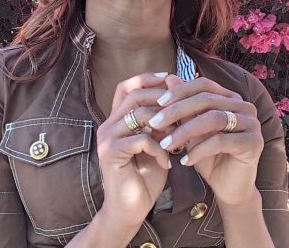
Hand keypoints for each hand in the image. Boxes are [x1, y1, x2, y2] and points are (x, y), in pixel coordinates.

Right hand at [96, 72, 176, 228]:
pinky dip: (159, 149)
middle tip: (182, 110)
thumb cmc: (145, 177)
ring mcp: (107, 139)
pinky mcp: (111, 153)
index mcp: (116, 120)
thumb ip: (161, 123)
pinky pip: (141, 139)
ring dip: (164, 125)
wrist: (130, 210)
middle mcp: (107, 125)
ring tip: (176, 140)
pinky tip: (167, 161)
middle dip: (161, 99)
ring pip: (138, 114)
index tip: (172, 80)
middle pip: (133, 95)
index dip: (148, 79)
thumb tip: (178, 99)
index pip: (126, 87)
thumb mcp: (156, 144)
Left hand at [148, 74, 264, 206]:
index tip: (157, 102)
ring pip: (212, 119)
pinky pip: (220, 141)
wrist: (229, 188)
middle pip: (206, 100)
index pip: (203, 85)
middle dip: (176, 111)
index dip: (180, 91)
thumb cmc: (209, 157)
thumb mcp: (191, 131)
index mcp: (230, 98)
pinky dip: (199, 150)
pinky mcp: (254, 142)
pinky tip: (184, 161)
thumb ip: (183, 107)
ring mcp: (252, 123)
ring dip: (184, 131)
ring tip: (165, 144)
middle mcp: (244, 106)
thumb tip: (169, 78)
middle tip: (154, 123)